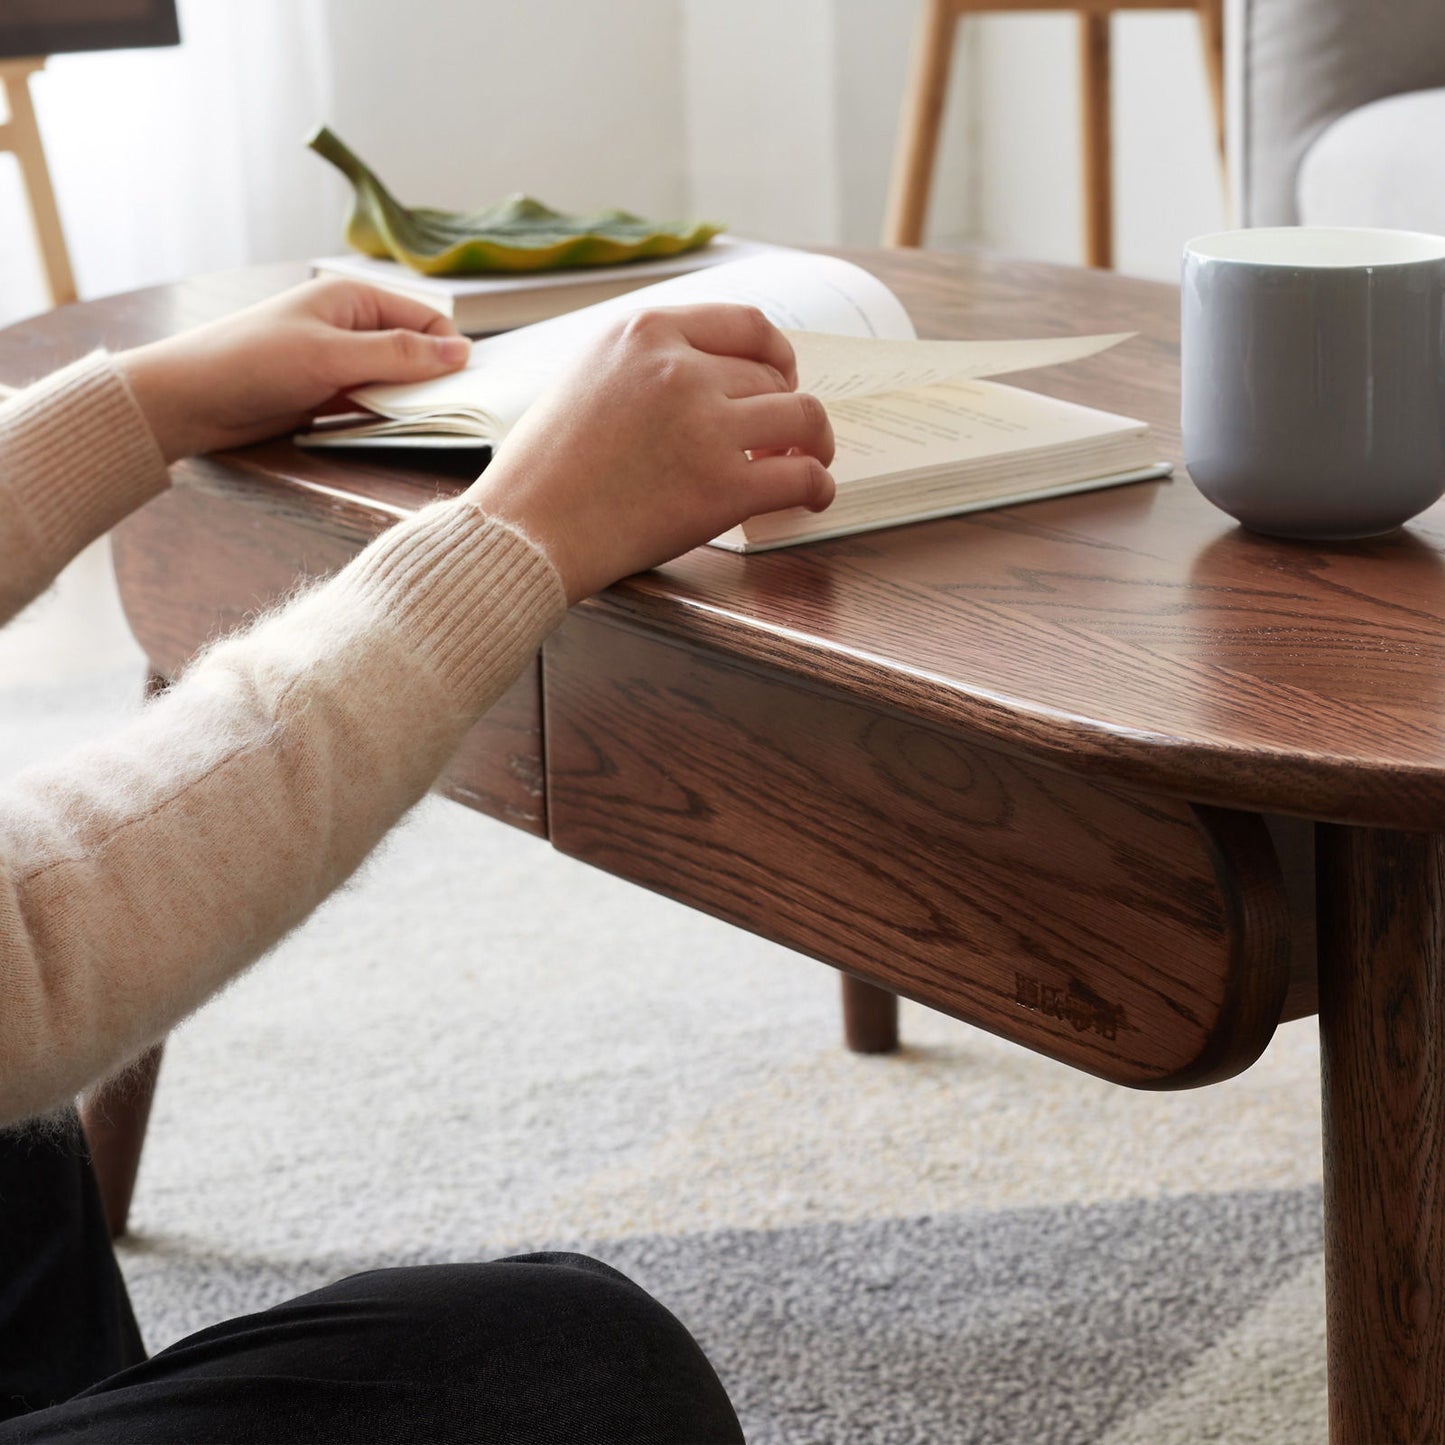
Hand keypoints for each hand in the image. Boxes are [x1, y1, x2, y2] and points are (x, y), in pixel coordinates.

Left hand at [116, 279, 471, 462]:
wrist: (189, 401)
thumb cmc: (252, 363)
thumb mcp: (332, 356)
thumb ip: (398, 356)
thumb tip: (462, 351)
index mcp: (352, 299)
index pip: (424, 321)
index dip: (447, 352)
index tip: (461, 388)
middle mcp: (350, 326)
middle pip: (414, 351)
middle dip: (430, 379)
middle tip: (442, 412)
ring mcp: (339, 362)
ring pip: (395, 381)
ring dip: (406, 402)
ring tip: (414, 423)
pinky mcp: (327, 394)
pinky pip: (372, 403)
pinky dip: (384, 416)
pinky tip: (389, 429)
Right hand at [465, 304, 834, 601]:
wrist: (523, 531)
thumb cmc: (542, 469)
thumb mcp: (586, 377)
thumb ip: (647, 364)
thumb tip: (710, 377)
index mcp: (646, 331)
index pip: (747, 325)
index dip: (775, 357)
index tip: (778, 381)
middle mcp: (680, 368)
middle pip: (772, 378)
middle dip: (783, 409)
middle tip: (778, 441)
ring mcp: (705, 426)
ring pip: (801, 417)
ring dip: (813, 442)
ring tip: (807, 462)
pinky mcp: (722, 487)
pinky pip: (802, 476)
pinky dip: (819, 486)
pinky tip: (812, 496)